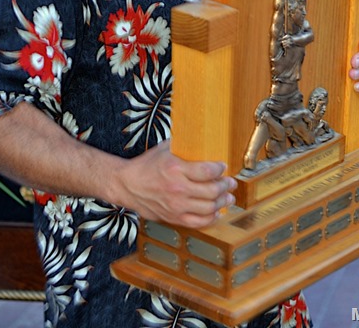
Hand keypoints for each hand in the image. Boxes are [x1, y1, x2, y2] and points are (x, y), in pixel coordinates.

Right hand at [114, 141, 236, 227]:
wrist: (128, 185)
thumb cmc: (147, 165)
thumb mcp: (165, 148)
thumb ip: (184, 145)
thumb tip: (202, 135)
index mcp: (175, 169)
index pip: (207, 171)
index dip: (220, 169)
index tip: (223, 166)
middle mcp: (177, 189)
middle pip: (212, 191)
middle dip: (226, 186)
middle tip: (231, 182)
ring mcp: (176, 205)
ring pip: (208, 208)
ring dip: (223, 202)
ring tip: (228, 197)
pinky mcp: (174, 217)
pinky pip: (198, 222)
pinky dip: (211, 218)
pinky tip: (217, 212)